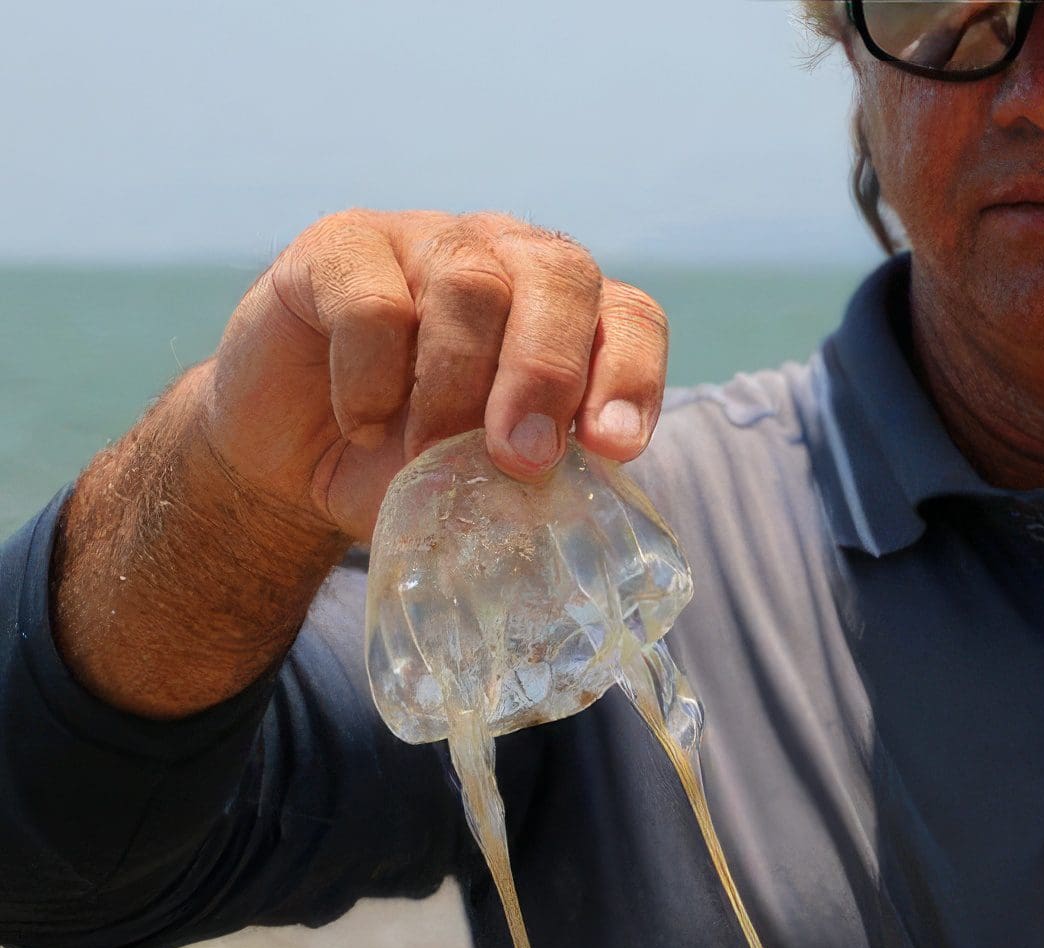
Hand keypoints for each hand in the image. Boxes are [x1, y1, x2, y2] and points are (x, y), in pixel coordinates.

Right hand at [199, 209, 666, 540]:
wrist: (293, 464)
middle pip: (559, 276)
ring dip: (454, 387)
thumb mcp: (485, 481)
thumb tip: (565, 493)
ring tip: (427, 456)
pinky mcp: (339, 247)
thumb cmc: (411, 466)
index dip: (631, 376)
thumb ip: (532, 472)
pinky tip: (361, 424)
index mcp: (569, 311)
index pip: (630, 317)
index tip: (612, 448)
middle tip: (521, 458)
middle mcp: (508, 256)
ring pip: (470, 284)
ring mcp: (427, 238)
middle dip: (546, 374)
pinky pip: (374, 301)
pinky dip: (371, 379)